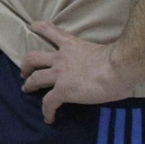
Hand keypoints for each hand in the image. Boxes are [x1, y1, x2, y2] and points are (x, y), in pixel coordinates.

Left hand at [20, 21, 138, 123]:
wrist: (118, 67)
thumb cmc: (119, 60)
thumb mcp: (104, 53)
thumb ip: (102, 59)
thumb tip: (114, 71)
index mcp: (72, 45)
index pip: (51, 31)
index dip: (40, 27)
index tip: (32, 25)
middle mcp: (61, 58)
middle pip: (34, 57)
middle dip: (26, 65)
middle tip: (24, 72)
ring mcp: (60, 74)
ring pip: (35, 78)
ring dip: (29, 84)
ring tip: (26, 90)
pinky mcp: (63, 90)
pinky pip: (49, 102)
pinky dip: (47, 111)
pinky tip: (49, 118)